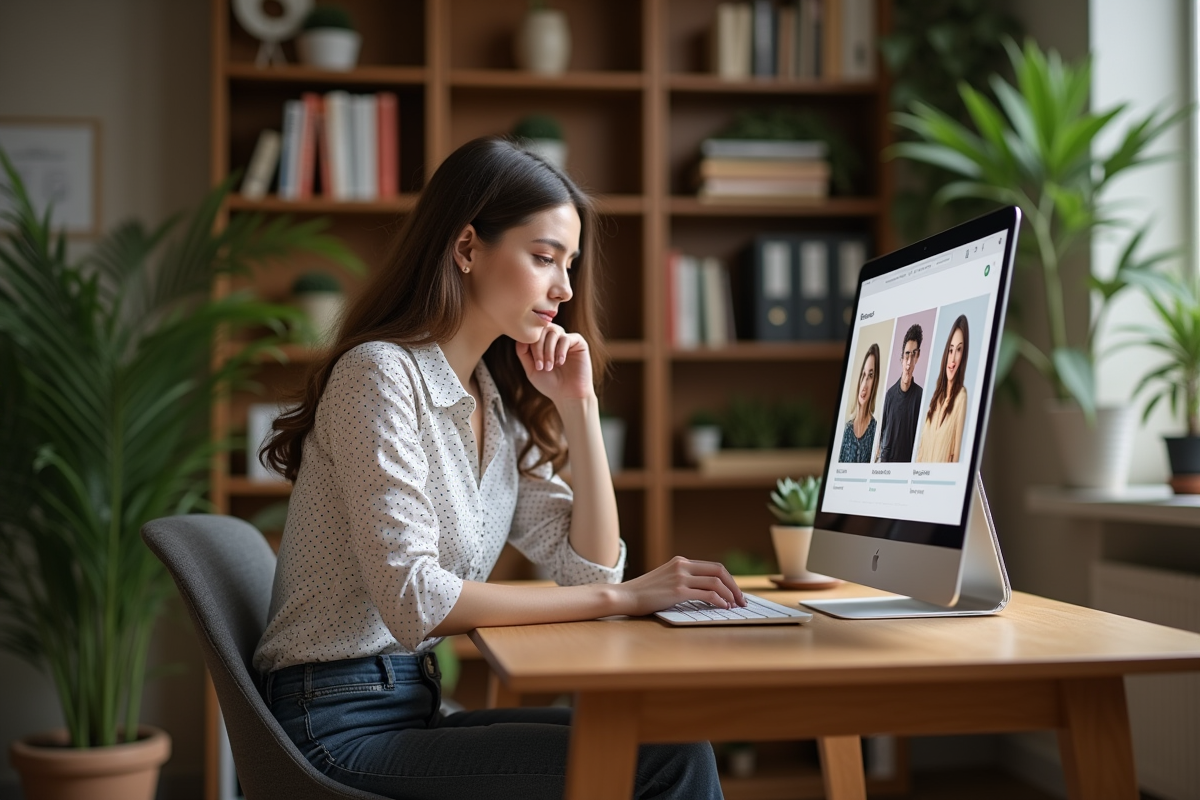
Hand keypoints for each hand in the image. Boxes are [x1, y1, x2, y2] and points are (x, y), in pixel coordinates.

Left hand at [515, 324, 594, 404]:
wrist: (569, 395)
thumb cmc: (549, 384)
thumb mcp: (530, 369)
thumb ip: (522, 352)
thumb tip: (520, 337)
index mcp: (542, 342)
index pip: (532, 333)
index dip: (530, 345)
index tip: (535, 365)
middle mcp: (554, 338)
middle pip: (542, 329)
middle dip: (539, 348)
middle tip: (541, 366)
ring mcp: (566, 339)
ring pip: (554, 332)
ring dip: (549, 351)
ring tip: (550, 367)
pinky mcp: (579, 342)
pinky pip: (566, 338)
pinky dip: (561, 351)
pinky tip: (560, 363)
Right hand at [615, 556, 746, 615]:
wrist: (625, 596)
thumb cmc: (644, 593)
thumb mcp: (665, 579)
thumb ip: (682, 580)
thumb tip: (704, 592)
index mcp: (681, 562)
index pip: (713, 566)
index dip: (728, 580)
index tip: (735, 592)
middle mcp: (682, 566)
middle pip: (719, 571)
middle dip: (734, 586)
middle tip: (741, 600)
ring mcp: (680, 577)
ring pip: (716, 582)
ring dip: (730, 594)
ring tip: (735, 606)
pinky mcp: (678, 591)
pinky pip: (707, 594)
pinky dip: (719, 600)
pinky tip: (723, 607)